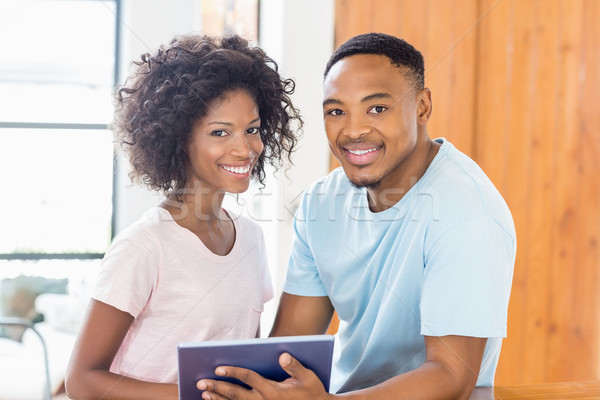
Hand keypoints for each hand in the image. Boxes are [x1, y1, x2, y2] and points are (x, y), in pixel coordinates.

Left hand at [197, 352, 331, 399]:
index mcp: (273, 391)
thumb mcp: (308, 376)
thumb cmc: (311, 391)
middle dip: (217, 388)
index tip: (219, 368)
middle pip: (236, 394)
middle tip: (201, 383)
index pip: (249, 379)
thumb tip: (283, 355)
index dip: (233, 372)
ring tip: (204, 394)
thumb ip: (294, 366)